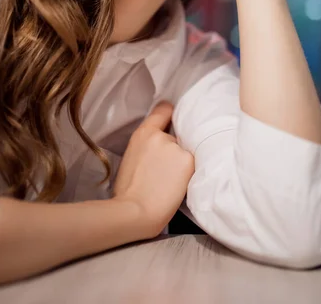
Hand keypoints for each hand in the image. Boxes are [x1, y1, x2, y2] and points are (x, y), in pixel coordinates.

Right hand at [113, 101, 194, 238]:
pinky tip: (179, 185)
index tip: (174, 122)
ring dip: (182, 162)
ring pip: (185, 152)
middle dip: (174, 149)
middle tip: (167, 168)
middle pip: (176, 136)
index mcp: (143, 133)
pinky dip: (189, 173)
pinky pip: (193, 164)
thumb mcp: (132, 156)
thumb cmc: (128, 191)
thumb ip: (147, 146)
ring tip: (171, 181)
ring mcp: (176, 148)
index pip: (164, 110)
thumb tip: (158, 150)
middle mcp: (161, 136)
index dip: (170, 115)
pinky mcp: (188, 161)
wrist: (136, 210)